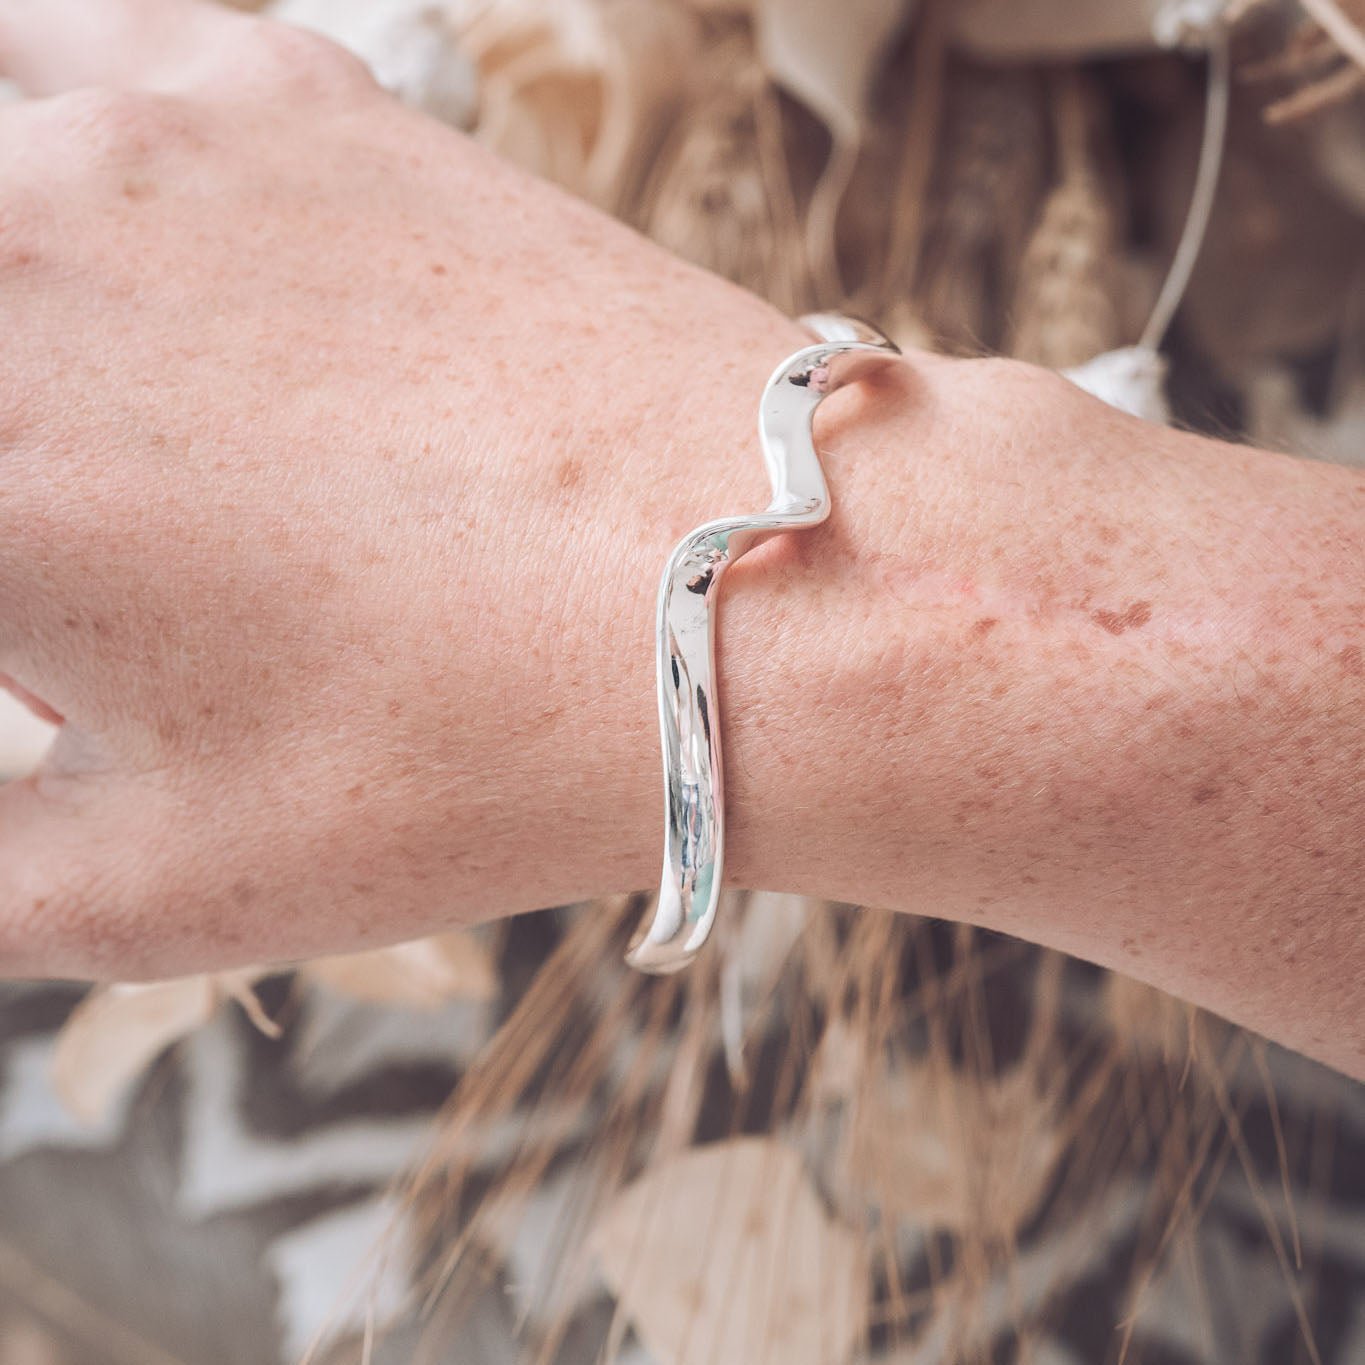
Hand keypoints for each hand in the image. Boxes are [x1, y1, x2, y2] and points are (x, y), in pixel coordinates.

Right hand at [0, 0, 812, 976]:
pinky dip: (36, 109)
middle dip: (15, 460)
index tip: (38, 600)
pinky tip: (76, 209)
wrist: (738, 596)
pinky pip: (62, 38)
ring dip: (12, 277)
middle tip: (75, 520)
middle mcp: (10, 267)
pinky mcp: (271, 88)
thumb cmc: (469, 755)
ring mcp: (131, 141)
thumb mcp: (153, 885)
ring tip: (84, 400)